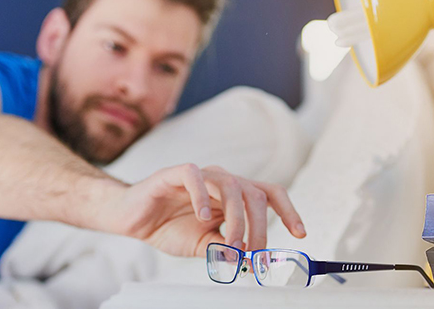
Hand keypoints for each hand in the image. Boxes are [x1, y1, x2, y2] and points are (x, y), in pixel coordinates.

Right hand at [97, 164, 306, 256]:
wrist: (132, 219)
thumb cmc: (168, 227)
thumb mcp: (202, 245)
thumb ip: (223, 249)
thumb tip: (244, 259)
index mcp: (233, 196)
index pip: (269, 194)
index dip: (288, 211)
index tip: (300, 233)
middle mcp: (221, 181)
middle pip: (255, 193)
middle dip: (260, 227)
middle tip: (254, 253)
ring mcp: (200, 175)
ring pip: (231, 184)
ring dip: (237, 218)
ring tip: (231, 243)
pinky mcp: (174, 174)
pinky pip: (195, 176)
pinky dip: (203, 196)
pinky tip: (204, 217)